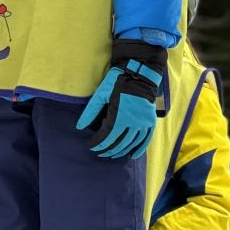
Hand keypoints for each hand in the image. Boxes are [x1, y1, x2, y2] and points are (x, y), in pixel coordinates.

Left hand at [76, 41, 165, 159]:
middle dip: (107, 149)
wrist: (139, 74)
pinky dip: (139, 149)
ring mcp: (143, 123)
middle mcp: (132, 122)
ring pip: (131, 143)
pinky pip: (146, 139)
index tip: (91, 146)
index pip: (106, 137)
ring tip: (112, 154)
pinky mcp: (150, 121)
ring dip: (121, 151)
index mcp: (119, 116)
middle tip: (100, 152)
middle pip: (118, 142)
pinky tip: (132, 156)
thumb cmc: (118, 82)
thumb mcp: (101, 94)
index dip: (98, 144)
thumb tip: (79, 127)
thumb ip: (90, 112)